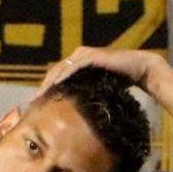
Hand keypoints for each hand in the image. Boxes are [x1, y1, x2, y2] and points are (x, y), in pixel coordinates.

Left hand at [34, 46, 167, 97]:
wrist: (140, 69)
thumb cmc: (122, 82)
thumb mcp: (98, 89)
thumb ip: (86, 95)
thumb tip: (76, 116)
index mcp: (79, 63)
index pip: (57, 76)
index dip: (46, 89)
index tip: (37, 103)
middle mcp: (80, 56)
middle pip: (54, 72)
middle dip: (43, 87)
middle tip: (32, 102)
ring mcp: (85, 54)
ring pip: (60, 69)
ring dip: (48, 83)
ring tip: (40, 96)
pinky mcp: (92, 56)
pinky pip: (73, 67)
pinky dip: (63, 76)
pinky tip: (55, 86)